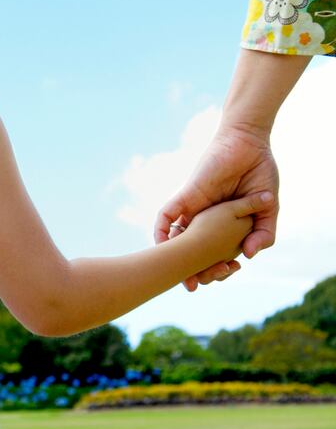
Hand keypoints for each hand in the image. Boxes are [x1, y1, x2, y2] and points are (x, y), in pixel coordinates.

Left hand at [154, 125, 279, 291]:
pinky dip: (161, 231)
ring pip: (176, 239)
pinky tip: (160, 247)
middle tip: (196, 284)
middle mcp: (206, 221)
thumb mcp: (268, 209)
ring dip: (173, 258)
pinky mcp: (187, 196)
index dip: (217, 269)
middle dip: (192, 271)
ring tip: (180, 276)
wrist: (250, 143)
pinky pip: (166, 215)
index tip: (227, 273)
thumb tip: (250, 256)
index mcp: (224, 227)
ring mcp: (194, 210)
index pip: (215, 255)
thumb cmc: (260, 173)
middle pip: (192, 253)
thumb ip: (264, 233)